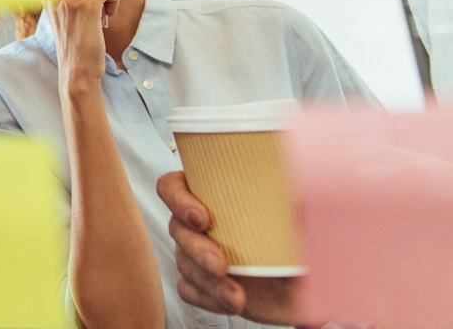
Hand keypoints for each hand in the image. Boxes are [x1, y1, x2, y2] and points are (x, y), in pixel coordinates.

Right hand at [47, 0, 117, 91]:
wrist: (78, 74)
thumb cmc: (75, 49)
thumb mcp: (63, 21)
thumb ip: (65, 1)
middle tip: (90, 21)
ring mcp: (67, 0)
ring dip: (104, 4)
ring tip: (96, 24)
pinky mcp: (84, 5)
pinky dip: (113, 3)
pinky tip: (105, 22)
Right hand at [157, 171, 302, 325]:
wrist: (315, 282)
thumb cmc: (306, 237)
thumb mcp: (307, 212)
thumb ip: (299, 198)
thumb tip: (297, 192)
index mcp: (215, 194)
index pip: (173, 186)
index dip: (178, 199)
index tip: (202, 218)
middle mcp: (202, 223)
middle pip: (176, 228)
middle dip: (197, 249)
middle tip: (221, 265)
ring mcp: (200, 254)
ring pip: (183, 263)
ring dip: (208, 281)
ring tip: (236, 295)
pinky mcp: (206, 284)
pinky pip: (189, 290)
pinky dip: (208, 298)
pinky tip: (232, 301)